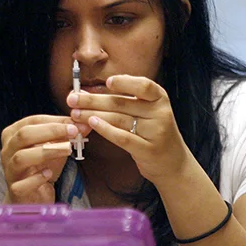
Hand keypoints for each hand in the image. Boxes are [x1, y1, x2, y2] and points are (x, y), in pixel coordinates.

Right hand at [0, 114, 83, 203]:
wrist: (32, 197)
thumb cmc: (41, 168)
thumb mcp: (54, 148)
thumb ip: (66, 136)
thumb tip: (84, 125)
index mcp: (13, 135)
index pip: (31, 121)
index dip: (53, 121)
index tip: (73, 123)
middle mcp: (7, 151)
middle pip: (24, 135)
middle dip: (50, 131)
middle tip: (72, 132)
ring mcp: (10, 171)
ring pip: (21, 157)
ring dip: (47, 152)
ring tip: (67, 150)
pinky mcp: (15, 190)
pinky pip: (22, 184)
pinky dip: (37, 178)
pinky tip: (49, 175)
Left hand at [67, 74, 193, 186]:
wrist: (173, 163)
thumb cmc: (153, 132)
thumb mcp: (148, 112)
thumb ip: (125, 100)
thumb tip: (90, 92)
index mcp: (160, 98)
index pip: (144, 85)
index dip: (125, 82)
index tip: (106, 82)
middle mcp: (160, 113)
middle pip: (122, 103)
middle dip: (94, 100)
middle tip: (73, 98)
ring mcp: (155, 132)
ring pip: (119, 119)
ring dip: (93, 114)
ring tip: (75, 113)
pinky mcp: (147, 150)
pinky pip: (122, 138)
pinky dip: (105, 130)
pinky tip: (91, 124)